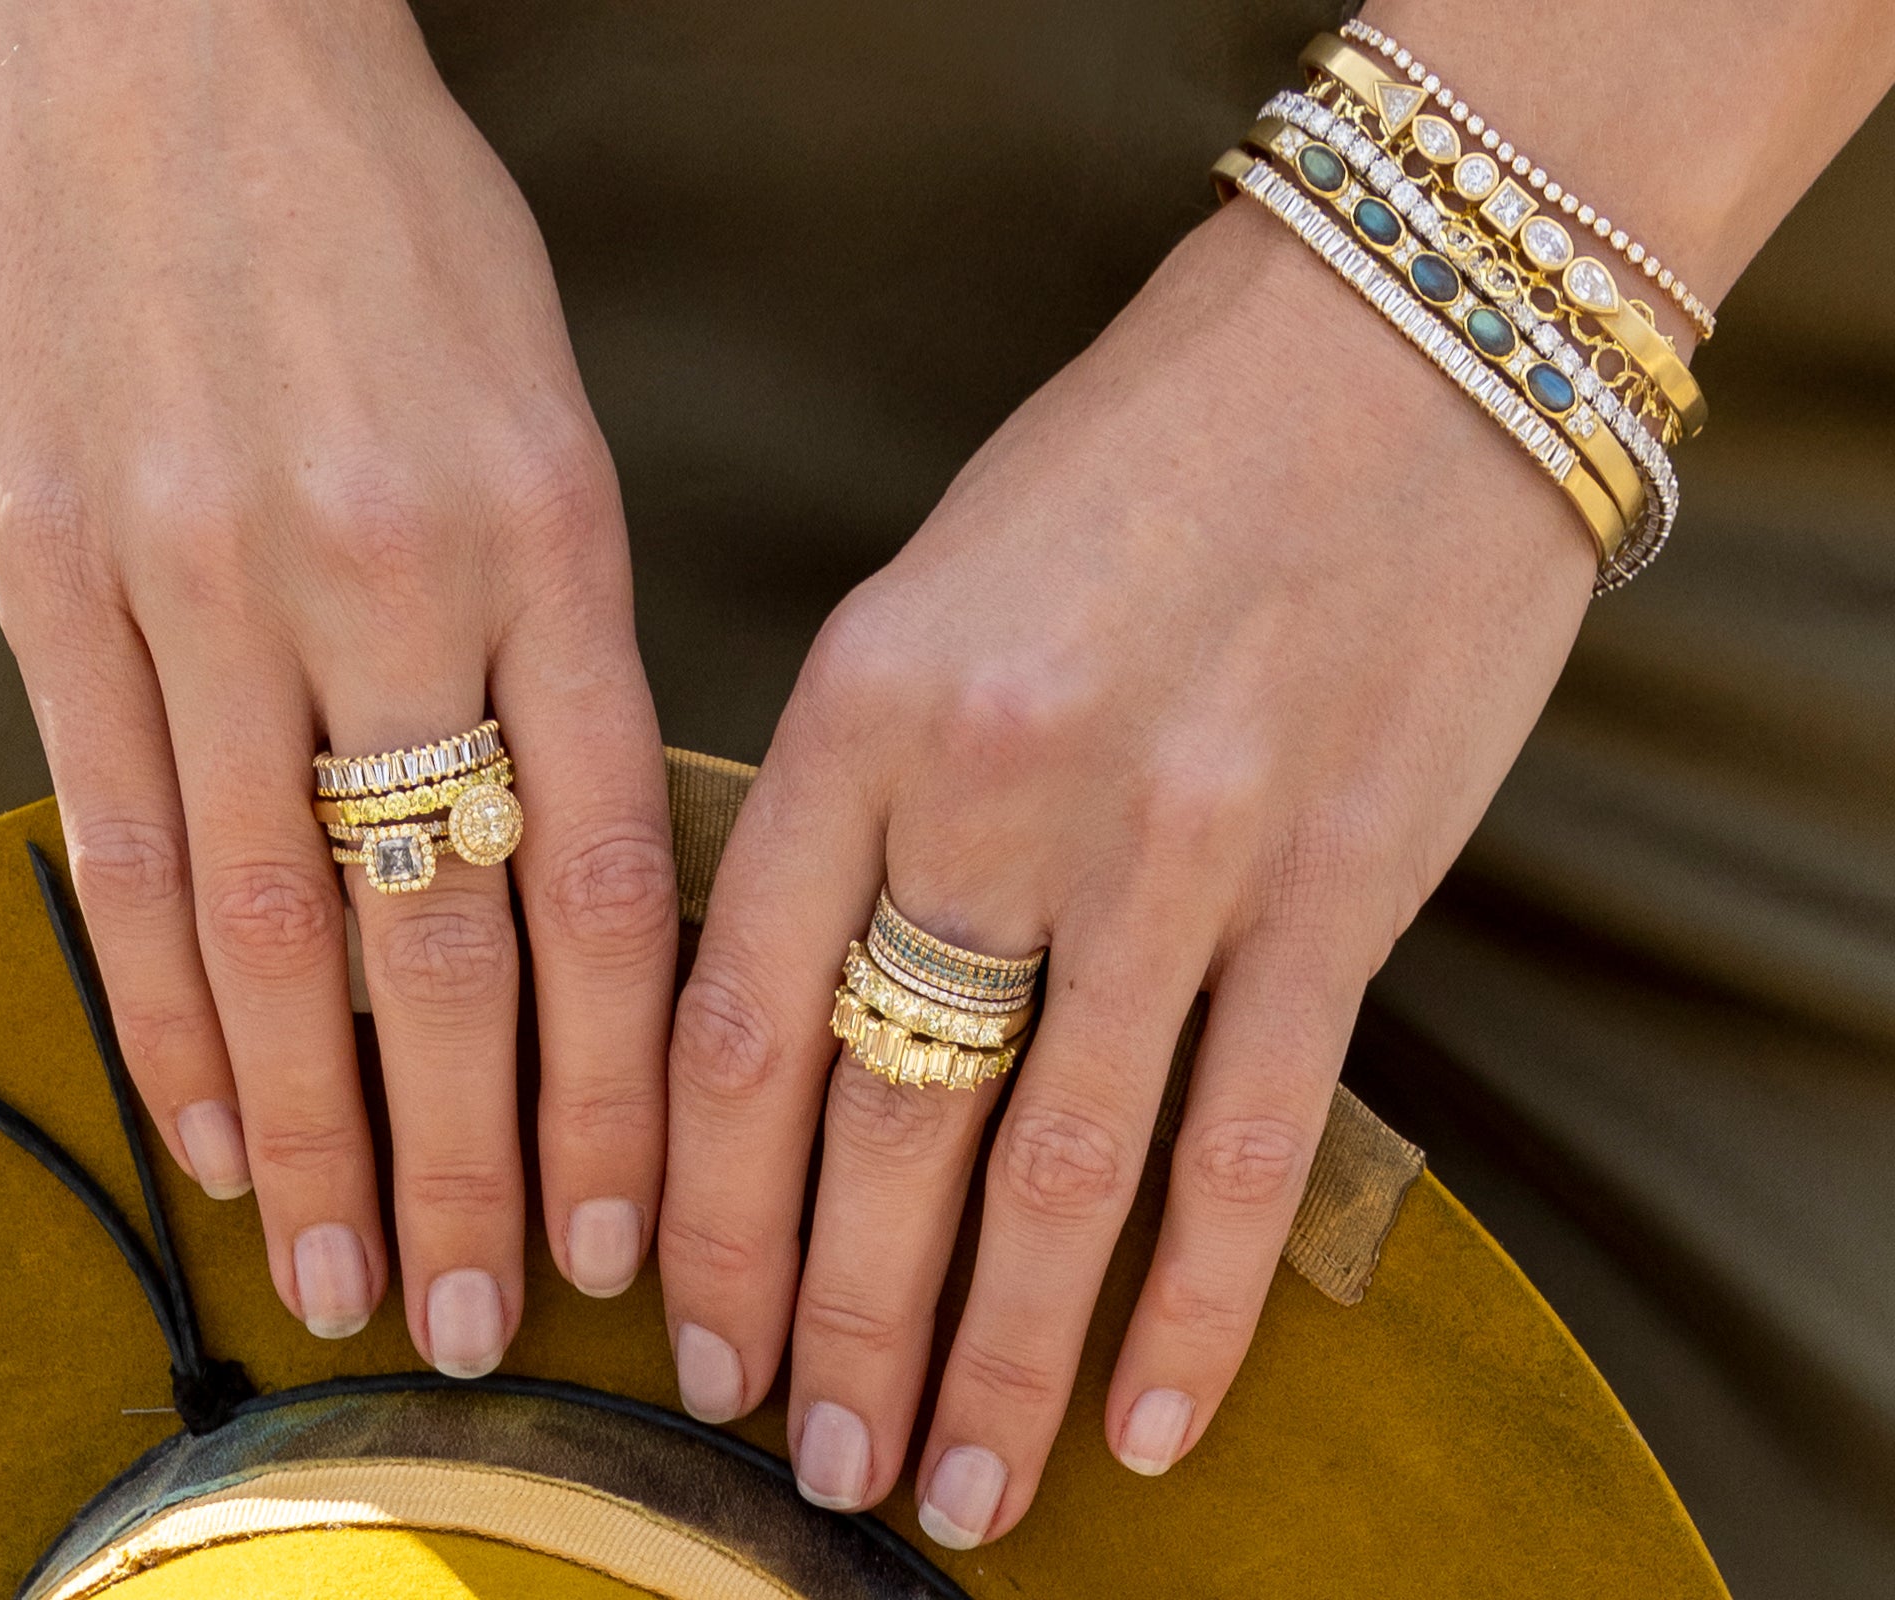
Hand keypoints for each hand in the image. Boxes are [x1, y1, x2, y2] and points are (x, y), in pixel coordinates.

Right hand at [0, 0, 675, 1377]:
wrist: (138, 24)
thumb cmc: (369, 201)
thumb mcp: (530, 388)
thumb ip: (555, 615)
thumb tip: (569, 841)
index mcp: (543, 526)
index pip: (607, 869)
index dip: (624, 1079)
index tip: (641, 1223)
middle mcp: (378, 575)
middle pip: (441, 940)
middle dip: (472, 1161)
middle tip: (492, 1322)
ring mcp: (196, 580)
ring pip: (269, 927)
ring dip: (310, 1130)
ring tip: (342, 1276)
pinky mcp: (47, 575)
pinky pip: (116, 837)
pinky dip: (161, 1005)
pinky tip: (198, 1119)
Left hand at [658, 199, 1594, 1542]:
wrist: (1398, 343)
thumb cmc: (1134, 462)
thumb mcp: (925, 592)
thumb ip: (844, 794)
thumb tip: (771, 1011)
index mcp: (861, 705)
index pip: (733, 1015)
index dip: (693, 1207)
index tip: (669, 1329)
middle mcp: (997, 791)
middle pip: (876, 1128)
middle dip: (822, 1325)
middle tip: (794, 1457)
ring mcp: (1177, 848)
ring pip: (1053, 1174)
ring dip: (988, 1361)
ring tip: (943, 1491)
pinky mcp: (1339, 885)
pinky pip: (1246, 1143)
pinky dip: (1191, 1305)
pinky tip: (1147, 1423)